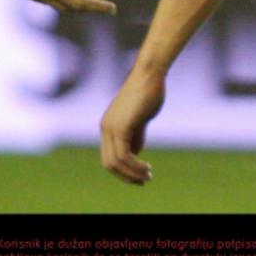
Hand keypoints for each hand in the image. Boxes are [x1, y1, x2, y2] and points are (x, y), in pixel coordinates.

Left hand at [101, 69, 164, 184]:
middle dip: (126, 177)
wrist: (150, 75)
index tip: (140, 177)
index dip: (122, 172)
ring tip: (148, 176)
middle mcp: (105, 128)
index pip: (108, 158)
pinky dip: (135, 166)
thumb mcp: (140, 119)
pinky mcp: (121, 126)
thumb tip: (135, 154)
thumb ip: (135, 135)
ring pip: (115, 163)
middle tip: (144, 180)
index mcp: (107, 126)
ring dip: (133, 174)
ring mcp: (111, 127)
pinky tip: (147, 168)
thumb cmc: (148, 93)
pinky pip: (124, 155)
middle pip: (108, 164)